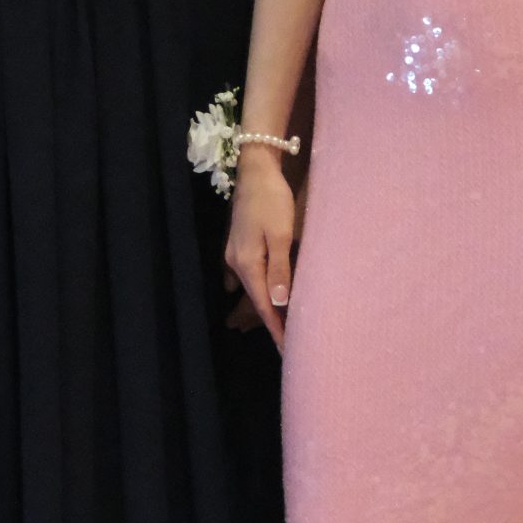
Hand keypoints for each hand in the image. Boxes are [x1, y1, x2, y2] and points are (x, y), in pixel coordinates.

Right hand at [224, 151, 298, 346]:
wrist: (256, 171)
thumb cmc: (273, 201)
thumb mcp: (281, 235)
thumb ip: (280, 269)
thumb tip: (279, 303)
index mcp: (249, 263)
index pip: (264, 305)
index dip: (276, 329)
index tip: (288, 351)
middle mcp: (237, 262)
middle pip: (255, 299)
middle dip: (270, 322)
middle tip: (287, 344)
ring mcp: (234, 252)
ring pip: (250, 288)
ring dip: (262, 306)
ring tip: (276, 324)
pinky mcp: (237, 243)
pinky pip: (243, 275)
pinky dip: (251, 289)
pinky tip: (247, 292)